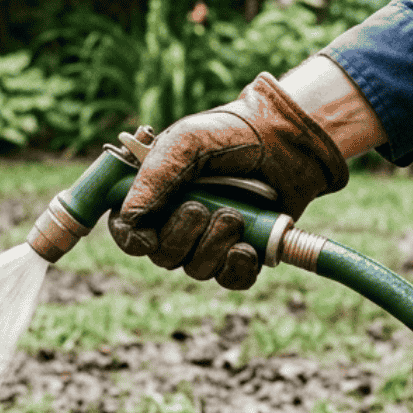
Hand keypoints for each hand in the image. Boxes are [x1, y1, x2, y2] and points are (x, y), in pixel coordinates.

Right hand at [108, 72, 348, 289]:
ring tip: (235, 216)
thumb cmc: (232, 134)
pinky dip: (236, 267)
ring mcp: (210, 238)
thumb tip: (130, 217)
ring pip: (196, 268)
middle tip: (204, 209)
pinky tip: (246, 248)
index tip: (147, 240)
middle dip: (182, 237)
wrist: (286, 141)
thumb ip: (155, 175)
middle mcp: (177, 218)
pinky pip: (230, 278)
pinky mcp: (242, 251)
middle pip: (162, 255)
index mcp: (155, 192)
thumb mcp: (187, 141)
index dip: (131, 240)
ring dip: (214, 246)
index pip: (126, 229)